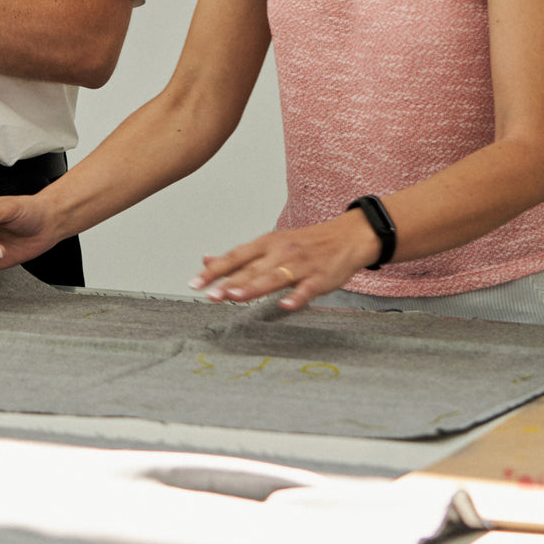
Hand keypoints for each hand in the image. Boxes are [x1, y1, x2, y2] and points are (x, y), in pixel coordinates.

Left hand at [189, 210, 380, 310]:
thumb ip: (240, 257)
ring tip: (235, 296)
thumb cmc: (305, 243)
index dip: (215, 269)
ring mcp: (301, 265)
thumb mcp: (270, 244)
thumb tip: (207, 260)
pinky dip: (296, 298)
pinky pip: (307, 289)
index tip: (195, 282)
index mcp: (267, 244)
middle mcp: (281, 252)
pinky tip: (285, 306)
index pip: (235, 256)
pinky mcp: (320, 278)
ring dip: (254, 287)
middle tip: (210, 295)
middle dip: (229, 282)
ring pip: (274, 277)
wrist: (348, 236)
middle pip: (252, 268)